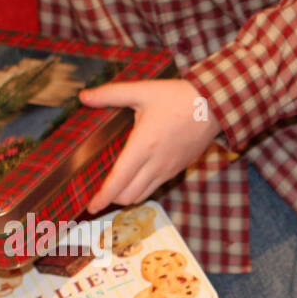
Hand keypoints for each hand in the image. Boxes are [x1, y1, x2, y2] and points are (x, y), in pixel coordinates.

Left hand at [80, 79, 221, 211]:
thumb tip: (84, 96)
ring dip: (127, 196)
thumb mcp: (141, 91)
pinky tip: (136, 178)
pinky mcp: (176, 170)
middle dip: (112, 198)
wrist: (212, 107)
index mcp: (143, 145)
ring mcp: (168, 169)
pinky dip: (141, 189)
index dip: (103, 197)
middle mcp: (155, 163)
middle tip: (99, 194)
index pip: (118, 180)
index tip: (91, 206)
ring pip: (142, 195)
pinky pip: (155, 187)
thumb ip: (110, 94)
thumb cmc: (177, 97)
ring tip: (115, 190)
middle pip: (128, 195)